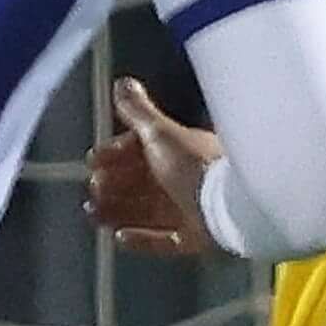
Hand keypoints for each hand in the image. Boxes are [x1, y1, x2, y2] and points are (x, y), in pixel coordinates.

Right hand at [86, 83, 218, 255]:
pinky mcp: (197, 239)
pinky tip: (119, 237)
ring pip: (149, 211)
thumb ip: (138, 112)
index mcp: (183, 149)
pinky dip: (142, 239)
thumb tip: (122, 84)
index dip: (116, 152)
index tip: (93, 161)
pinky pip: (165, 241)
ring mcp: (194, 210)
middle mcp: (189, 178)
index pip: (144, 148)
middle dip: (113, 184)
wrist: (232, 206)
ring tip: (94, 214)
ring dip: (118, 211)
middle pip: (144, 181)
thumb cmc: (195, 167)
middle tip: (92, 189)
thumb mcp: (160, 134)